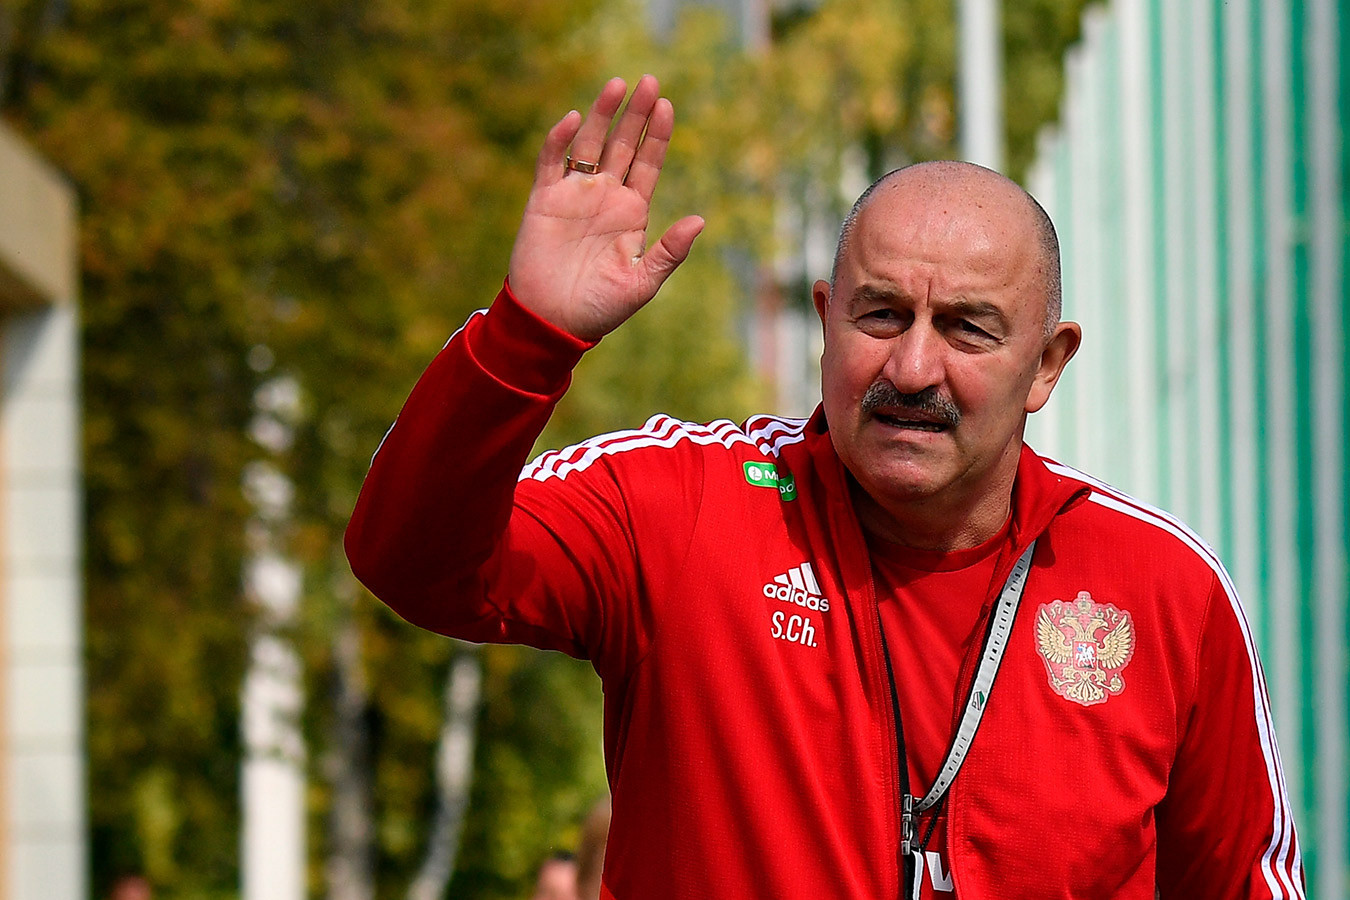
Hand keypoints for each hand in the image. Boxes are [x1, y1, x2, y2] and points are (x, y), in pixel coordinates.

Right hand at [507, 75, 704, 341]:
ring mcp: (574, 196)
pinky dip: (559, 140)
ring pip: (589, 144)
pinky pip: (551, 163)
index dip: (657, 135)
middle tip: (650, 81)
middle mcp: (605, 197)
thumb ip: (670, 251)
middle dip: (636, 114)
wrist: (553, 322)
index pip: (648, 164)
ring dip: (601, 115)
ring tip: (618, 84)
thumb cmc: (600, 308)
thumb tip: (700, 220)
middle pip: (623, 144)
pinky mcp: (544, 201)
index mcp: (632, 213)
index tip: (667, 106)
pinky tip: (572, 119)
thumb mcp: (642, 282)